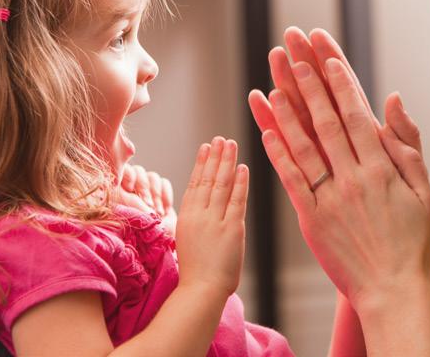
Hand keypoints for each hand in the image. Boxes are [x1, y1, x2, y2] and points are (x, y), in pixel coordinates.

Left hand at [119, 163, 177, 235]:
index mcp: (118, 191)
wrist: (161, 243)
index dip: (128, 175)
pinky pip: (164, 182)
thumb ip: (126, 196)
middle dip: (144, 188)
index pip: (123, 171)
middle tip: (148, 205)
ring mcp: (148, 189)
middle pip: (139, 171)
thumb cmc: (140, 232)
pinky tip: (165, 210)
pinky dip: (166, 195)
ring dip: (155, 194)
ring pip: (152, 176)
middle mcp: (132, 188)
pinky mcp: (162, 192)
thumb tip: (122, 182)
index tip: (130, 188)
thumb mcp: (129, 213)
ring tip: (157, 212)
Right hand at [174, 137, 247, 299]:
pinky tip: (242, 168)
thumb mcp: (187, 240)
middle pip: (207, 179)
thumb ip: (195, 222)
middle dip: (215, 156)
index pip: (194, 184)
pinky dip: (240, 183)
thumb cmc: (196, 272)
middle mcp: (198, 216)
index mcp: (186, 218)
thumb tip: (201, 208)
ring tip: (231, 144)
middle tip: (221, 138)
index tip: (205, 147)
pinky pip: (237, 200)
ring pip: (221, 185)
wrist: (200, 291)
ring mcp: (214, 221)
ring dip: (227, 162)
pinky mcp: (231, 229)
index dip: (201, 164)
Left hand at [247, 28, 429, 308]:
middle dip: (307, 83)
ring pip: (303, 146)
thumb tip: (392, 99)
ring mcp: (329, 199)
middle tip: (292, 52)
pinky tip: (265, 130)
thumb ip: (407, 145)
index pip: (356, 115)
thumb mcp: (424, 191)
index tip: (326, 56)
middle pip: (325, 121)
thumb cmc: (415, 242)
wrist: (394, 292)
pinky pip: (291, 180)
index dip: (339, 83)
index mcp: (382, 169)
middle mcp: (353, 179)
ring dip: (286, 111)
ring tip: (272, 81)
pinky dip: (277, 153)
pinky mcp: (311, 220)